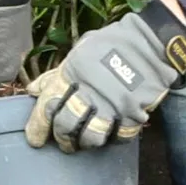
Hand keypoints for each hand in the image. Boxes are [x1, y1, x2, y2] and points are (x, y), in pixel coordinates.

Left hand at [24, 0, 185, 152]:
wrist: (152, 41)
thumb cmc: (113, 44)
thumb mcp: (80, 52)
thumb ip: (56, 73)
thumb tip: (33, 90)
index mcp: (73, 72)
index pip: (48, 105)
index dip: (38, 126)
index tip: (35, 139)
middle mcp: (90, 89)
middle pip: (67, 124)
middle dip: (62, 138)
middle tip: (64, 143)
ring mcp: (113, 103)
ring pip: (91, 135)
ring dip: (86, 142)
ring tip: (85, 142)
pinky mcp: (134, 112)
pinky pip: (120, 136)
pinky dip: (115, 138)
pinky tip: (112, 134)